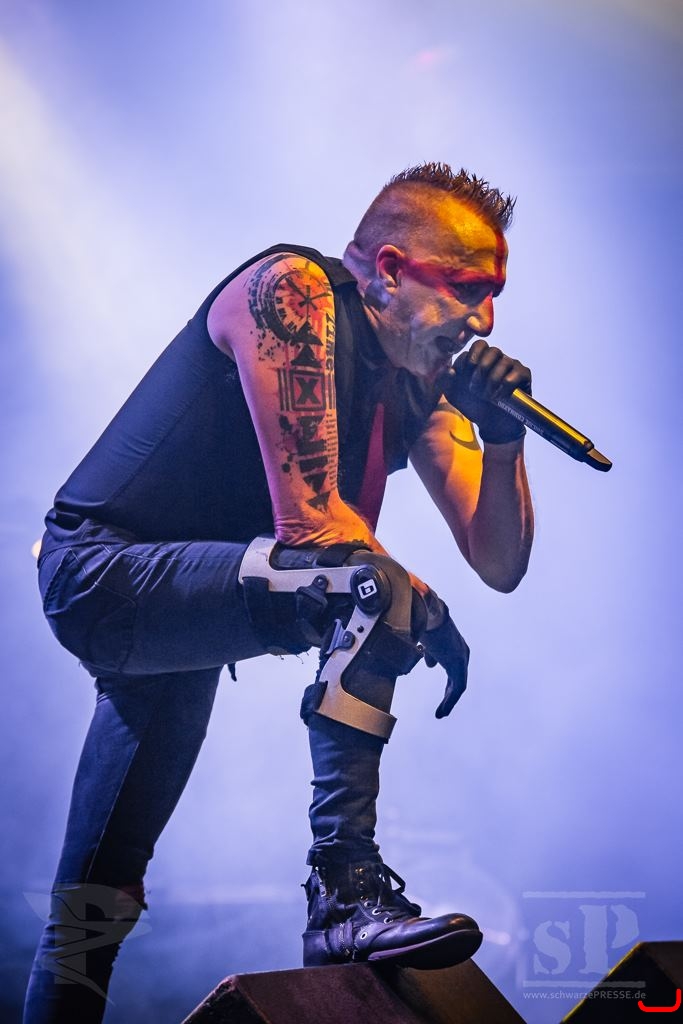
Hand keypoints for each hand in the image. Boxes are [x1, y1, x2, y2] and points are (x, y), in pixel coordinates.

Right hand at [419, 596, 469, 717]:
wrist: (426, 613)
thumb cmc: (424, 622)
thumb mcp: (427, 639)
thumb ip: (431, 653)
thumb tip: (431, 664)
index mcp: (456, 646)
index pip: (455, 669)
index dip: (449, 684)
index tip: (444, 696)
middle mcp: (462, 652)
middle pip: (458, 678)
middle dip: (450, 694)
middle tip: (443, 709)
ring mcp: (462, 658)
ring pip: (458, 685)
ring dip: (449, 700)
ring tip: (441, 713)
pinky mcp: (458, 664)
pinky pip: (457, 688)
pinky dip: (450, 700)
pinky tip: (442, 710)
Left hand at [443, 339, 531, 443]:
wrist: (493, 424)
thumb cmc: (474, 405)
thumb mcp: (454, 395)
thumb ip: (445, 382)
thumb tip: (449, 370)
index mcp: (479, 357)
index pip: (476, 347)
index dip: (469, 363)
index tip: (464, 382)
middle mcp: (496, 358)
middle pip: (491, 349)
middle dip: (481, 369)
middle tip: (475, 389)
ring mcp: (511, 365)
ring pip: (504, 361)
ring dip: (492, 381)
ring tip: (487, 396)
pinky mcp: (523, 374)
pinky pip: (516, 373)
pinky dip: (505, 387)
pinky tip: (500, 397)